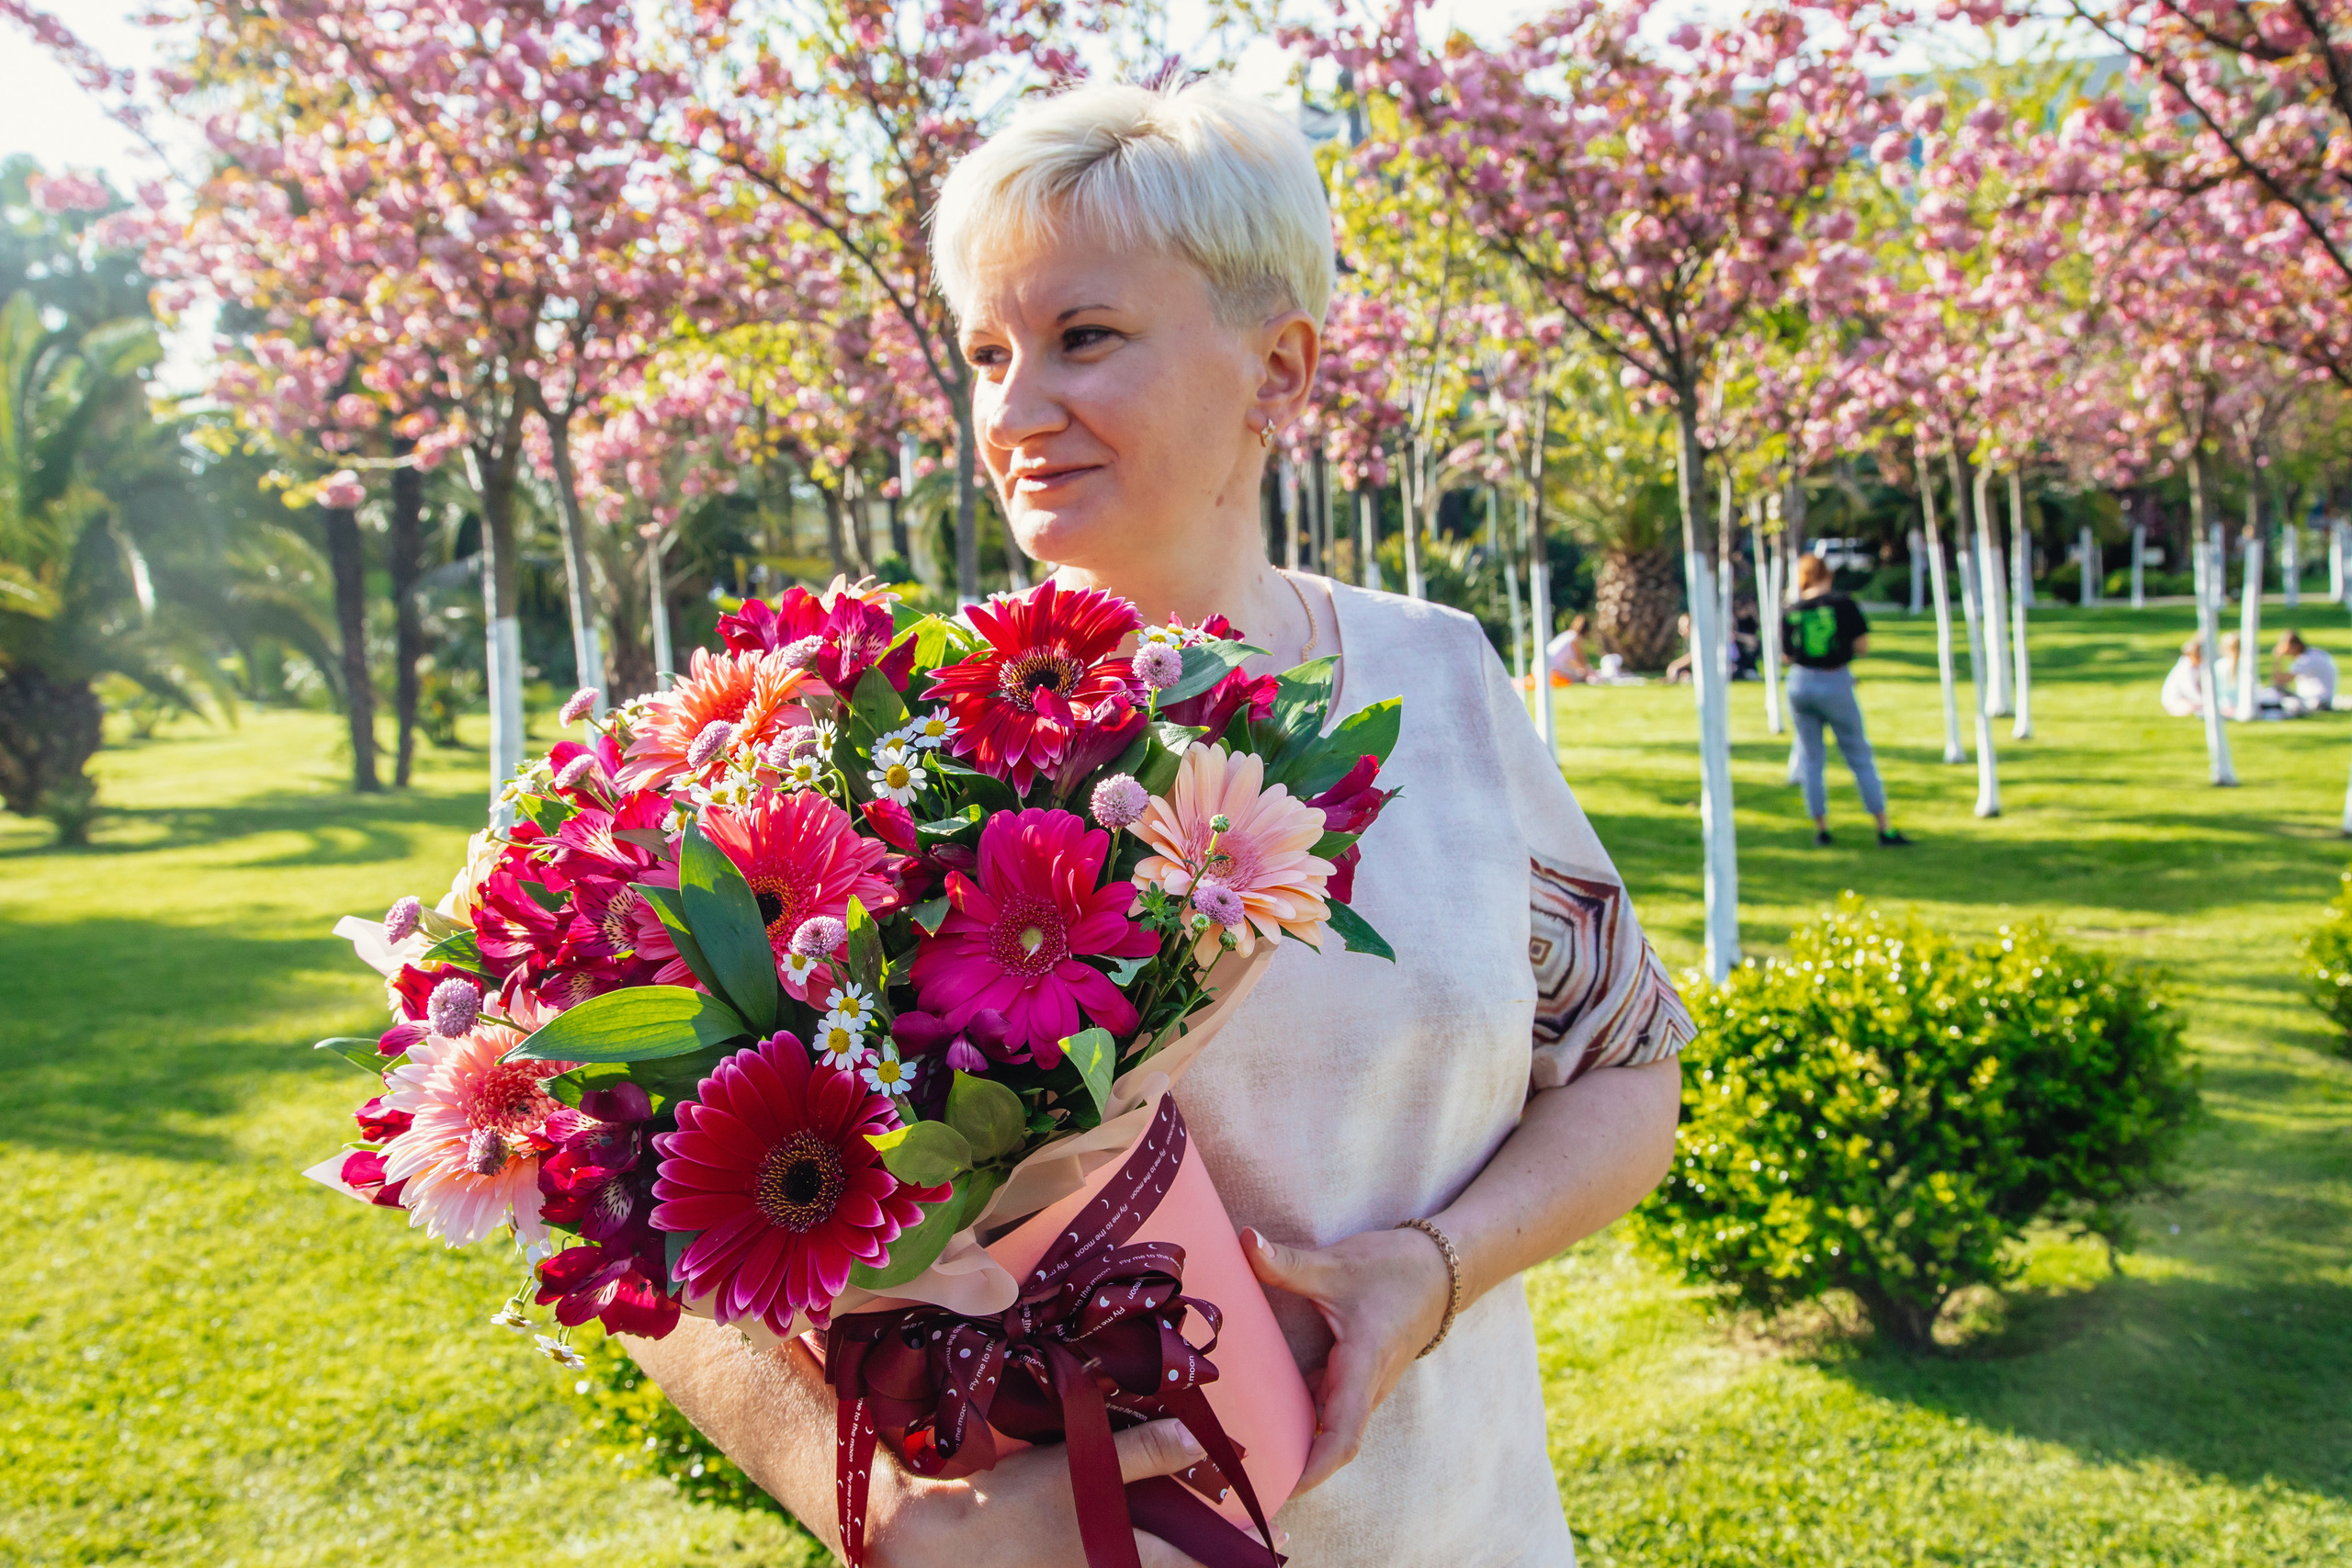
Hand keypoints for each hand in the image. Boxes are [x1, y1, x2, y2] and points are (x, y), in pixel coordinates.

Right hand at [864, 1417, 1287, 1567]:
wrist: (937, 1547)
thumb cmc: (1013, 1506)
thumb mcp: (1081, 1469)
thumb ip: (1143, 1454)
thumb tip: (1199, 1438)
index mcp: (1133, 1556)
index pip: (1205, 1561)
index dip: (1244, 1554)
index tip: (1277, 1545)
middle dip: (1213, 1558)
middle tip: (1248, 1548)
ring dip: (1173, 1554)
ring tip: (1194, 1540)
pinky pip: (1115, 1563)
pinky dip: (1132, 1553)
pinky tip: (1130, 1535)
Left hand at [1241, 1224, 1450, 1494]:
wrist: (1442, 1270)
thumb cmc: (1395, 1270)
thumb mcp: (1338, 1264)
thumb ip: (1289, 1262)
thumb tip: (1245, 1241)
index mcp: (1363, 1366)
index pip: (1342, 1435)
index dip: (1314, 1468)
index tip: (1283, 1489)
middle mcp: (1365, 1386)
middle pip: (1331, 1443)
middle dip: (1293, 1466)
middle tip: (1244, 1481)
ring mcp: (1363, 1384)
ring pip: (1329, 1427)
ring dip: (1296, 1444)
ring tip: (1244, 1457)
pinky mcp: (1357, 1376)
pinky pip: (1327, 1408)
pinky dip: (1300, 1418)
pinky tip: (1263, 1414)